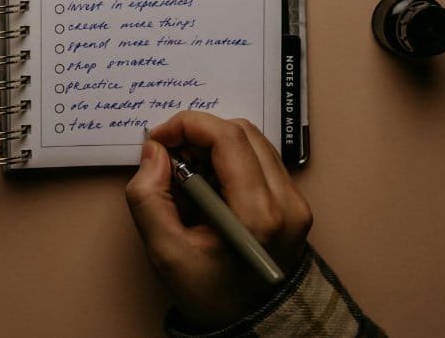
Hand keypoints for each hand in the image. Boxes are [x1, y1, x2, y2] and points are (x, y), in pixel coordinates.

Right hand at [125, 111, 312, 330]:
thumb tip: (154, 151)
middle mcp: (286, 203)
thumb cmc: (211, 295)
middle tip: (170, 158)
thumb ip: (148, 196)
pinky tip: (209, 185)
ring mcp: (295, 202)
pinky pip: (261, 159)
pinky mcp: (294, 203)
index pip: (227, 138)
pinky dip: (229, 159)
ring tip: (188, 174)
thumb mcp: (165, 252)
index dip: (187, 126)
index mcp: (257, 215)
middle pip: (241, 132)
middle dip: (198, 134)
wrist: (250, 324)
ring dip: (213, 145)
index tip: (158, 139)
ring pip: (253, 141)